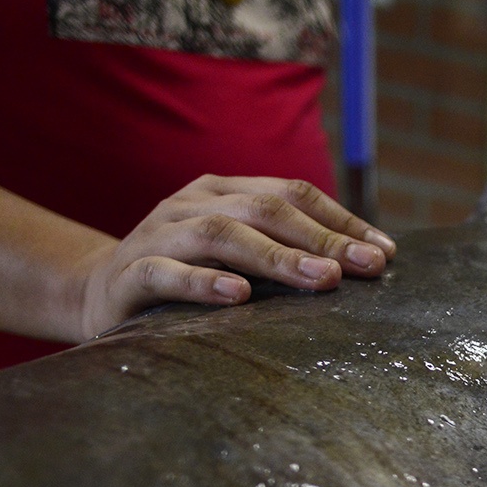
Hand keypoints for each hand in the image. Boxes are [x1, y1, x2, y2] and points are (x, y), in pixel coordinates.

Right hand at [70, 176, 396, 339]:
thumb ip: (286, 253)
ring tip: (322, 278)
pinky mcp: (131, 273)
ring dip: (277, 257)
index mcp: (223, 191)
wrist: (101, 295)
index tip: (385, 253)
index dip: (341, 220)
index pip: (291, 193)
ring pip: (221, 235)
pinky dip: (203, 282)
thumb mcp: (240, 258)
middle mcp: (192, 203)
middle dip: (322, 238)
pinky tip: (239, 296)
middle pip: (264, 209)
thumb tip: (363, 266)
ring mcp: (159, 234)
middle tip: (367, 267)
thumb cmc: (189, 278)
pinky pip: (167, 273)